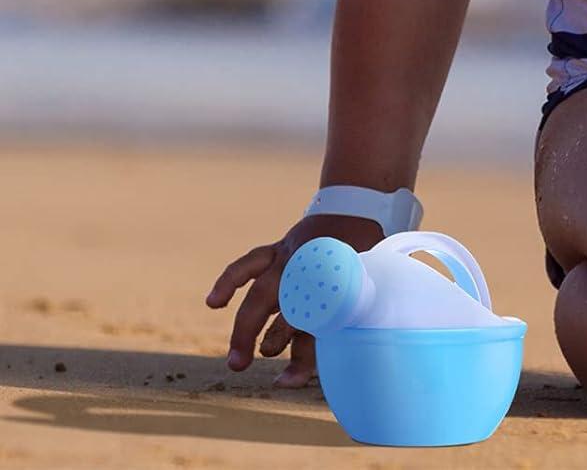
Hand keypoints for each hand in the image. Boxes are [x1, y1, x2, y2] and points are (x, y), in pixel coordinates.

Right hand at [205, 213, 385, 386]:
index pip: (320, 324)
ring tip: (237, 360)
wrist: (355, 210)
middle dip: (272, 342)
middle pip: (289, 311)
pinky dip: (229, 280)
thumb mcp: (366, 284)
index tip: (287, 382)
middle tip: (258, 373)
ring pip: (263, 292)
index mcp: (337, 284)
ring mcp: (290, 260)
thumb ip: (349, 317)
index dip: (304, 356)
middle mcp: (310, 273)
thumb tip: (335, 358)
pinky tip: (213, 302)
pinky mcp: (277, 250)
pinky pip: (248, 264)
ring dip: (247, 326)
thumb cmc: (361, 258)